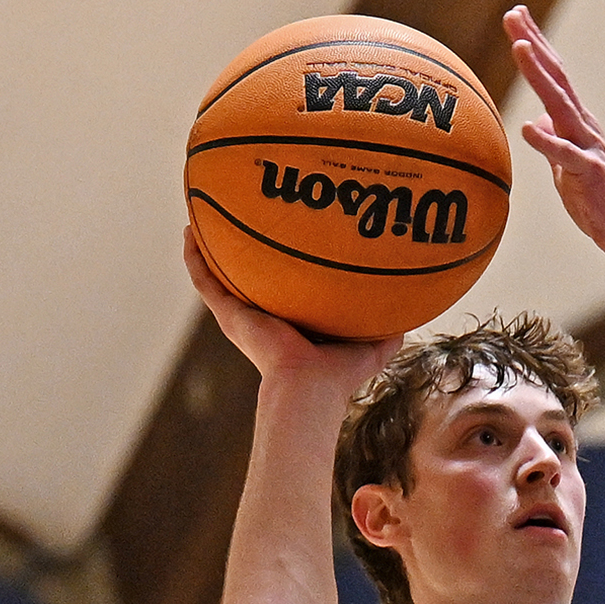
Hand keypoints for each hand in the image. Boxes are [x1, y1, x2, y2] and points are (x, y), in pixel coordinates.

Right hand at [182, 228, 399, 387]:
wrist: (309, 385)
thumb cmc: (339, 374)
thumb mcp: (372, 346)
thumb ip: (390, 328)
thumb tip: (415, 308)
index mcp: (290, 322)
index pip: (283, 290)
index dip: (280, 269)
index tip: (283, 243)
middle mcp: (262, 316)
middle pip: (246, 278)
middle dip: (240, 254)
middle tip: (238, 221)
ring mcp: (241, 315)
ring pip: (216, 275)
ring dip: (207, 249)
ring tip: (200, 218)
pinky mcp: (228, 315)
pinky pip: (204, 280)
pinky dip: (194, 257)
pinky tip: (190, 231)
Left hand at [505, 5, 604, 266]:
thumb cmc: (599, 200)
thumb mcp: (567, 168)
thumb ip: (553, 143)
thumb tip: (538, 121)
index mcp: (577, 124)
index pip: (554, 77)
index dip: (535, 46)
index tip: (517, 17)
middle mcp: (585, 128)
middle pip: (557, 78)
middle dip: (534, 44)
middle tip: (514, 14)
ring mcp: (590, 148)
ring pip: (561, 106)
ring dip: (539, 75)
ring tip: (520, 48)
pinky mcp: (592, 174)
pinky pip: (567, 156)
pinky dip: (547, 142)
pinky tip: (529, 128)